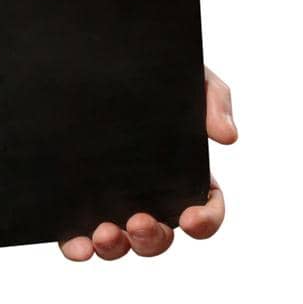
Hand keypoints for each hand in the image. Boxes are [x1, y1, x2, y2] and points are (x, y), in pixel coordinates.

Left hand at [59, 67, 237, 260]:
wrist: (97, 55)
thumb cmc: (158, 74)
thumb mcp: (192, 78)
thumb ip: (214, 101)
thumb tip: (226, 136)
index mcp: (184, 175)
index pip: (204, 210)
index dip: (204, 220)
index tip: (191, 218)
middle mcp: (149, 195)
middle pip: (160, 235)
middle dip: (153, 239)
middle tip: (138, 223)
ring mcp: (112, 200)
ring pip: (121, 241)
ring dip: (116, 248)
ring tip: (105, 233)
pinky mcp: (77, 200)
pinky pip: (78, 235)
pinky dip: (79, 248)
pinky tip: (76, 246)